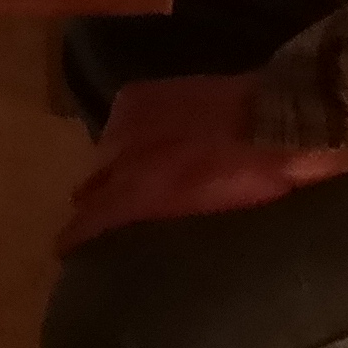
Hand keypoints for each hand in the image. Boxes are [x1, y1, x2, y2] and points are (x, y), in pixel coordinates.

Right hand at [58, 75, 347, 248]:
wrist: (283, 118)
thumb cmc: (260, 183)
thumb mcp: (213, 219)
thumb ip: (172, 228)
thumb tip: (157, 247)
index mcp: (145, 191)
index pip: (91, 220)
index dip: (75, 239)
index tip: (64, 252)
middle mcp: (129, 155)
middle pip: (91, 188)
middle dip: (92, 207)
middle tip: (99, 223)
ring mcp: (135, 120)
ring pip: (103, 154)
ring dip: (108, 170)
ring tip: (118, 183)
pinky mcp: (147, 95)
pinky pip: (119, 121)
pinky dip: (123, 136)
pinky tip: (135, 144)